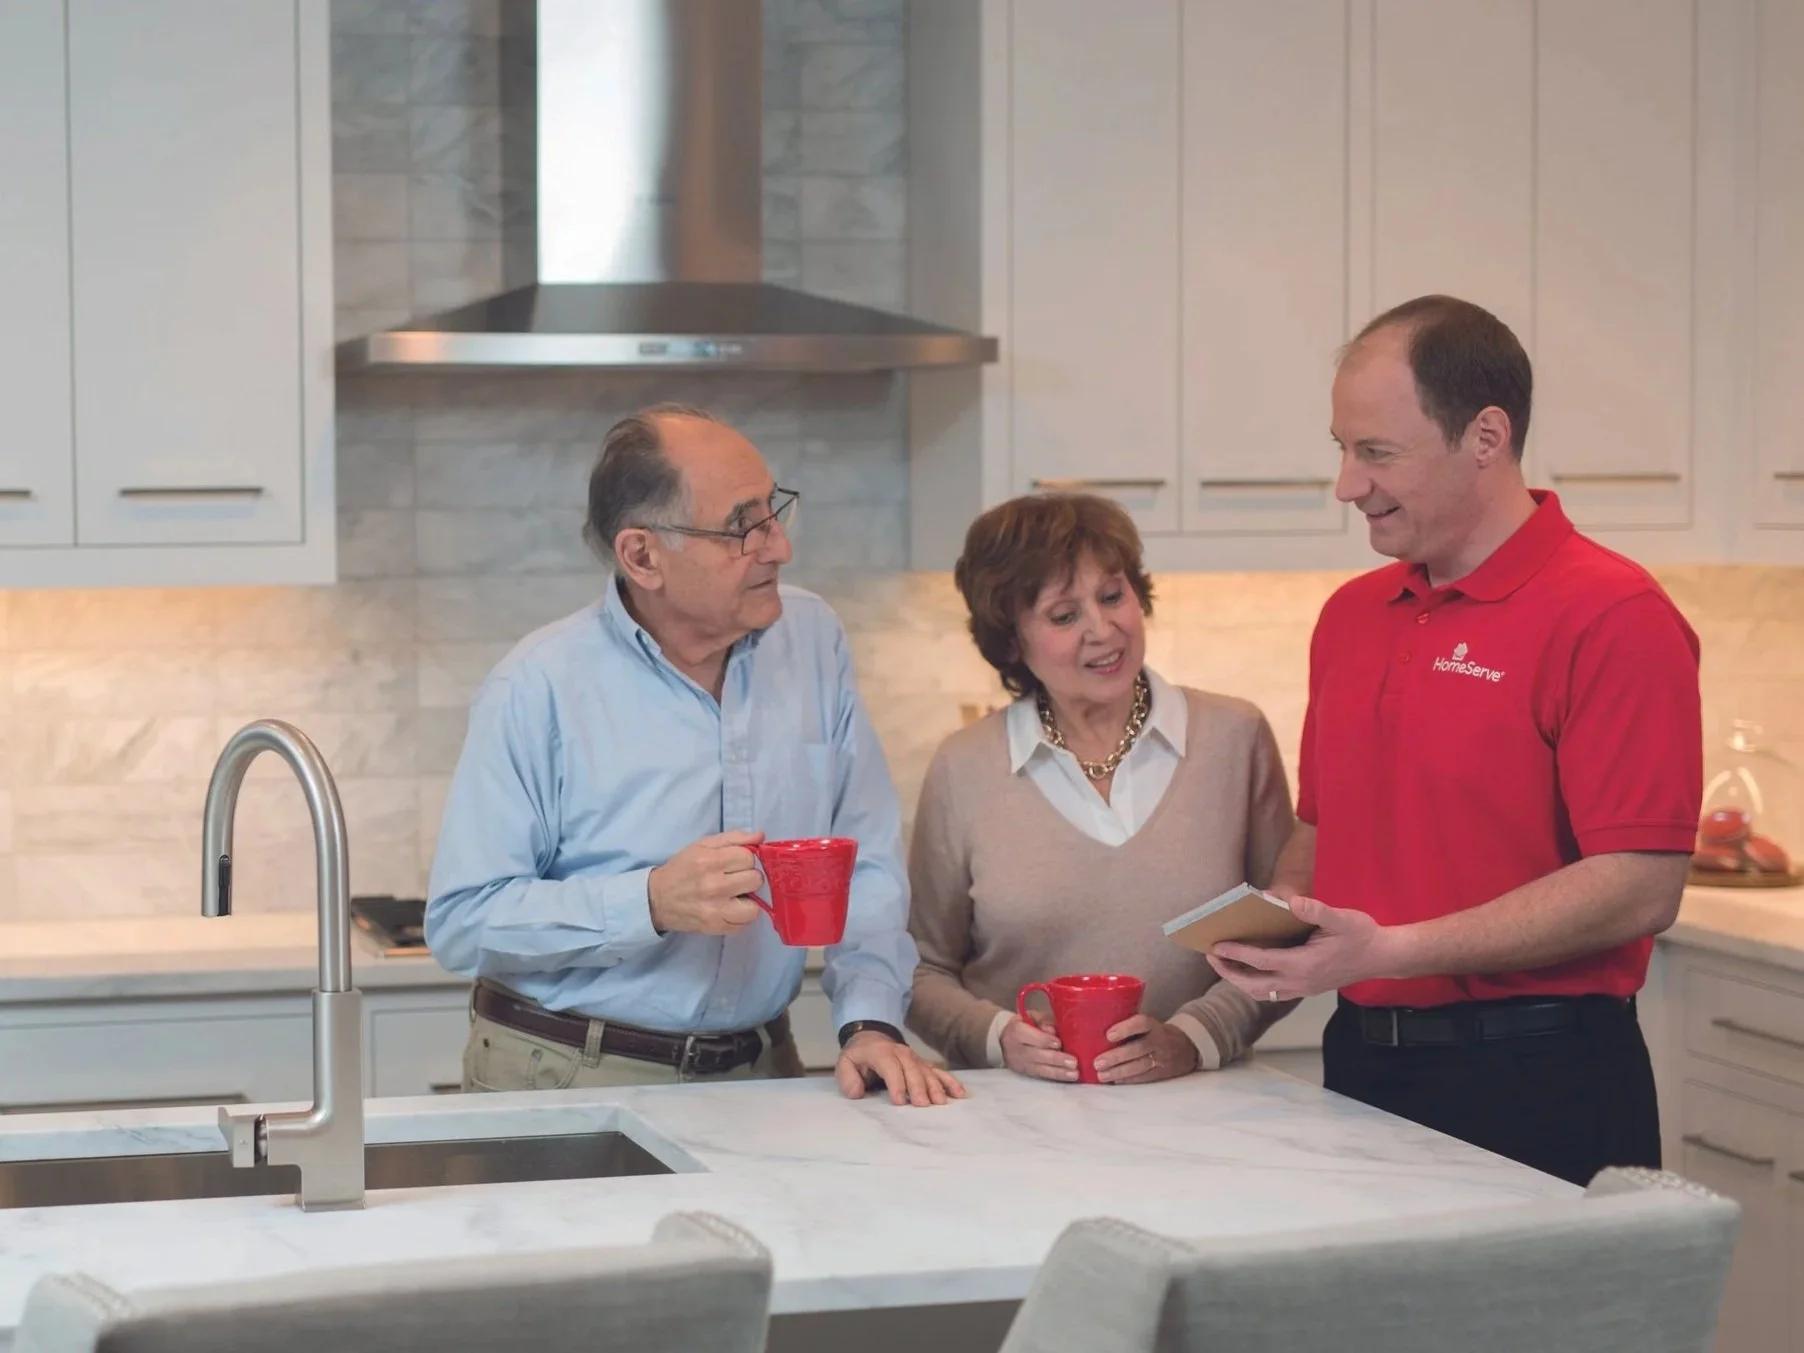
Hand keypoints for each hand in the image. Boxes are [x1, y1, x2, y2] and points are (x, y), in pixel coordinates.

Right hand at [647, 830, 765, 935]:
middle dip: (748, 877)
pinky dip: (740, 917)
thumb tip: (761, 836)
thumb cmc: (682, 869)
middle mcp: (714, 886)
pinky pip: (745, 924)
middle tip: (734, 879)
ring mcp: (716, 910)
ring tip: (736, 897)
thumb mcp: (702, 845)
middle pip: (756, 880)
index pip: (749, 857)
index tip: (735, 863)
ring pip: (755, 907)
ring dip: (748, 901)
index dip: (744, 859)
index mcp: (710, 861)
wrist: (657, 899)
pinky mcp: (715, 928)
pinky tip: (729, 909)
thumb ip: (733, 838)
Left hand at [835, 1031, 967, 1106]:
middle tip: (923, 1105)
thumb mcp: (845, 1063)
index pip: (890, 1066)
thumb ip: (847, 1078)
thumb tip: (857, 1093)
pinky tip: (959, 1093)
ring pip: (927, 1071)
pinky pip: (938, 1072)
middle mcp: (901, 1054)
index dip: (896, 1083)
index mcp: (881, 1053)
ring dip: (935, 1086)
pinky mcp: (924, 1065)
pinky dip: (949, 1082)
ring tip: (941, 1102)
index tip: (899, 1101)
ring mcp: (915, 1059)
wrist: (872, 1038)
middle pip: (912, 1070)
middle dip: (918, 1087)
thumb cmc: (859, 1057)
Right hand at [1000, 1013, 1078, 1081]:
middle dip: (1056, 1059)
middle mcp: (1017, 1049)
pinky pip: (1041, 1076)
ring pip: (1040, 1069)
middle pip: (1037, 1055)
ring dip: (1058, 1072)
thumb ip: (1044, 1021)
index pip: (1031, 1037)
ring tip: (1074, 1074)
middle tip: (1073, 1062)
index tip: (1059, 1043)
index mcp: (1017, 1031)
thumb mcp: (1032, 1016)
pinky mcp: (1025, 1072)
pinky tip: (1067, 1077)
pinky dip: (1055, 1077)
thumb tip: (1053, 1031)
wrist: (1003, 1039)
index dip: (1045, 1041)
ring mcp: (1020, 1063)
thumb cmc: (1025, 1025)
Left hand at [1091, 1015, 1199, 1084]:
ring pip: (1140, 1066)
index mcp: (1153, 1026)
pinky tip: (1114, 1081)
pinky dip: (1128, 1080)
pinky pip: (1144, 1077)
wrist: (1186, 1047)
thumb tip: (1095, 1024)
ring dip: (1119, 1072)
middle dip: (1117, 1057)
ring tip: (1101, 1075)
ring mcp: (1162, 1059)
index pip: (1141, 1023)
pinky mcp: (1162, 1073)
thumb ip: (1128, 1024)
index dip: (1125, 1028)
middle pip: (1138, 1049)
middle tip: (1097, 1062)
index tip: (1108, 1035)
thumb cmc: (1155, 1033)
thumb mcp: (1148, 1024)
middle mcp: (1159, 1042)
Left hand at [1207, 893, 1398, 1001]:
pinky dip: (1255, 984)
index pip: (1260, 961)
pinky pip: (1273, 993)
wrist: (1382, 957)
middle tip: (1211, 956)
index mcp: (1304, 964)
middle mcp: (1299, 982)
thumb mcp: (1342, 918)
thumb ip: (1316, 911)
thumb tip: (1291, 902)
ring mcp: (1302, 989)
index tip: (1215, 946)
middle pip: (1253, 985)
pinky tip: (1248, 970)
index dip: (1235, 954)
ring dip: (1240, 981)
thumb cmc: (1362, 935)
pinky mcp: (1306, 989)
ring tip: (1223, 964)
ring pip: (1261, 993)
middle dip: (1229, 972)